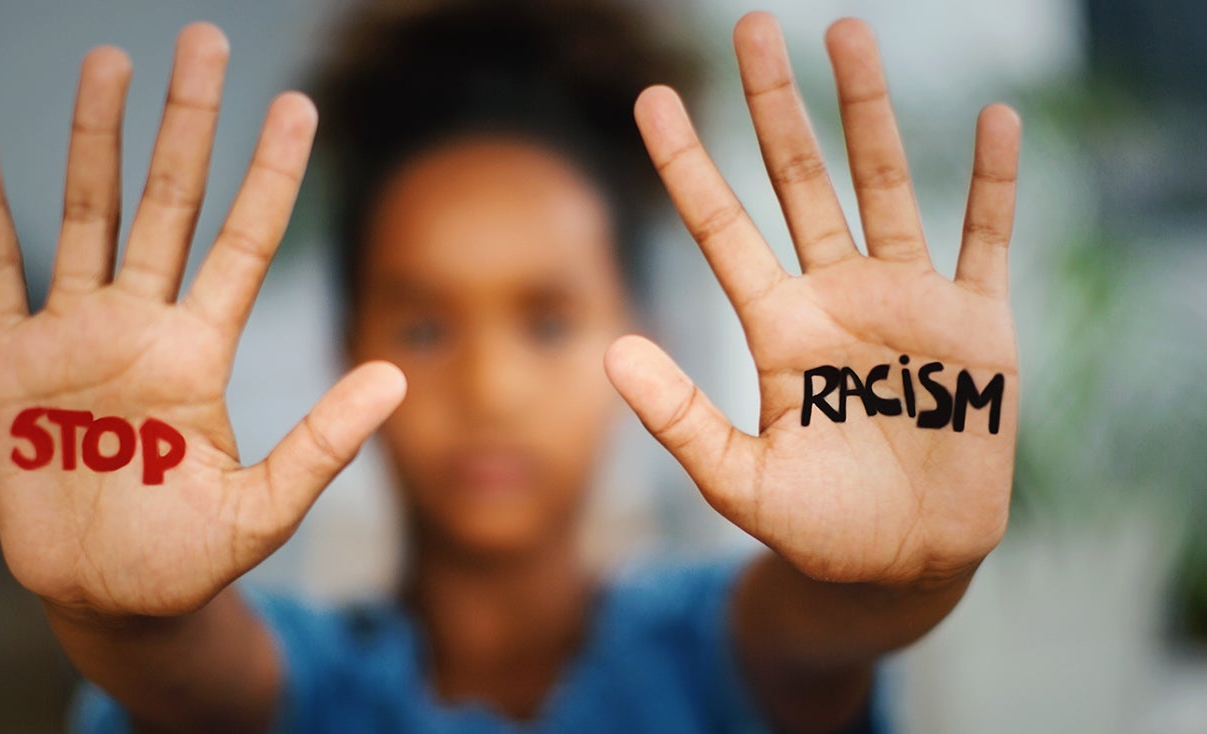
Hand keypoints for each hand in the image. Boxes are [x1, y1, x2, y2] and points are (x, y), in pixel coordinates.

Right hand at [0, 23, 404, 617]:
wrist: (105, 597)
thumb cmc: (189, 559)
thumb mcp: (264, 509)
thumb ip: (323, 444)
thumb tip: (397, 377)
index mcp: (201, 351)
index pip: (245, 242)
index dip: (271, 175)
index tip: (299, 105)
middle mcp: (142, 327)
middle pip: (169, 204)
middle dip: (187, 124)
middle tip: (205, 40)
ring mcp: (72, 336)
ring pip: (87, 216)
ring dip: (94, 141)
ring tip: (108, 62)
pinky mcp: (6, 363)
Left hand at [606, 13, 1018, 587]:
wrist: (902, 564)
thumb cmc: (815, 528)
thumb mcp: (738, 482)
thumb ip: (679, 418)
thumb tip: (609, 350)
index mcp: (777, 328)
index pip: (721, 226)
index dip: (686, 162)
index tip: (652, 96)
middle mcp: (835, 297)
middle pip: (799, 181)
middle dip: (776, 106)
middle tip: (753, 27)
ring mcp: (907, 304)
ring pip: (883, 187)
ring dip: (869, 113)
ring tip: (847, 34)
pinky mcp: (977, 328)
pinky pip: (988, 241)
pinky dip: (992, 185)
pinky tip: (993, 122)